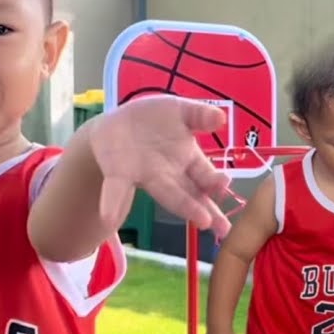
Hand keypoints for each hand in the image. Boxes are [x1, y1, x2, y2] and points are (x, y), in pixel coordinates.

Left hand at [89, 96, 233, 238]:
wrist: (119, 126)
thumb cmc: (156, 120)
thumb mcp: (181, 111)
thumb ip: (200, 114)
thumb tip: (221, 118)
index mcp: (188, 160)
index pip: (206, 178)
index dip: (215, 184)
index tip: (224, 186)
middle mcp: (170, 175)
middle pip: (187, 195)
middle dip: (197, 208)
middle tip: (210, 222)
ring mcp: (146, 176)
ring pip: (160, 194)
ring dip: (168, 207)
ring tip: (174, 221)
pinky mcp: (119, 174)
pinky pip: (116, 189)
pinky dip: (113, 204)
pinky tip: (109, 219)